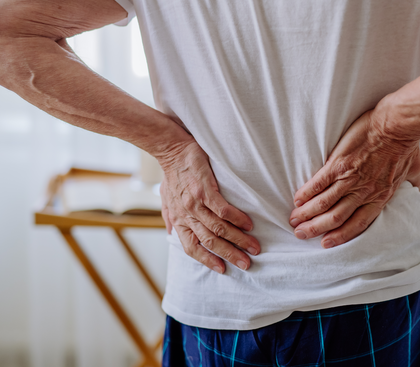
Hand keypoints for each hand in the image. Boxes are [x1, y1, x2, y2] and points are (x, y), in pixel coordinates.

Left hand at [159, 140, 259, 272]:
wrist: (171, 150)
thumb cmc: (171, 174)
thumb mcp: (165, 199)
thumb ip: (170, 217)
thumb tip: (172, 233)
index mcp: (178, 220)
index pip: (192, 247)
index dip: (207, 260)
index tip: (222, 270)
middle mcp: (186, 215)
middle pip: (210, 242)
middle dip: (230, 255)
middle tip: (247, 264)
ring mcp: (195, 203)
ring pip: (219, 228)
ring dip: (238, 240)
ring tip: (254, 247)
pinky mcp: (205, 190)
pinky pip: (223, 210)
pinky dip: (237, 219)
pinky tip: (248, 224)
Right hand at [289, 109, 419, 247]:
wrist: (397, 125)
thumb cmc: (406, 145)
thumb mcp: (414, 169)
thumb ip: (413, 182)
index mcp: (380, 197)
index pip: (358, 224)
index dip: (340, 236)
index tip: (326, 243)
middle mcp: (363, 193)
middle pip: (336, 218)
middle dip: (316, 228)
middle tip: (301, 234)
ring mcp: (349, 179)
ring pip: (324, 204)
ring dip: (307, 214)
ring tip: (294, 220)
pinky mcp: (338, 164)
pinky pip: (319, 184)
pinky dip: (307, 193)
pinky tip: (297, 199)